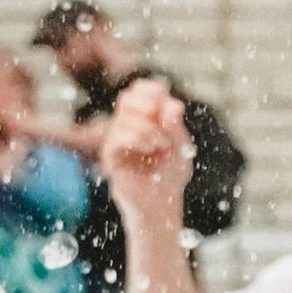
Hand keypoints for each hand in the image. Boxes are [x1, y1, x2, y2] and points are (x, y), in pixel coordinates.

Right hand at [99, 77, 195, 229]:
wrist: (161, 202)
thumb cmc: (170, 174)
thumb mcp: (181, 148)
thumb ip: (176, 126)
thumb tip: (173, 104)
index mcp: (145, 118)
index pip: (141, 90)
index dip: (153, 92)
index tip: (170, 109)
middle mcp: (128, 125)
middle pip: (128, 97)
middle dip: (149, 106)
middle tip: (164, 124)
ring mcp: (116, 139)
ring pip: (124, 116)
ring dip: (149, 128)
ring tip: (161, 145)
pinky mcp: (111, 155)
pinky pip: (118, 136)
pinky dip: (137, 138)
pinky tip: (149, 149)